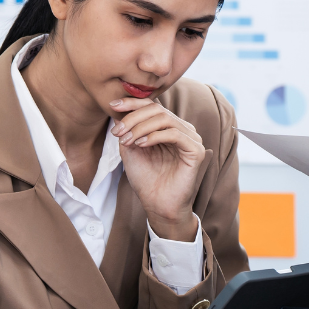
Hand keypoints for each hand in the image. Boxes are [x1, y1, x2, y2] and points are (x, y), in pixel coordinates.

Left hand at [107, 98, 203, 240]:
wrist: (157, 205)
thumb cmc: (146, 179)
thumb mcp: (130, 150)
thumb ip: (127, 130)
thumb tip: (118, 111)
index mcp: (168, 127)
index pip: (152, 106)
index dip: (132, 103)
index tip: (112, 105)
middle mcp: (182, 129)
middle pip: (157, 109)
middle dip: (133, 118)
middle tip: (117, 132)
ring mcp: (191, 138)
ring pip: (165, 119)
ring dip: (141, 128)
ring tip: (127, 141)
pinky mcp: (196, 151)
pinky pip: (175, 134)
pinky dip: (154, 136)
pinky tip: (141, 144)